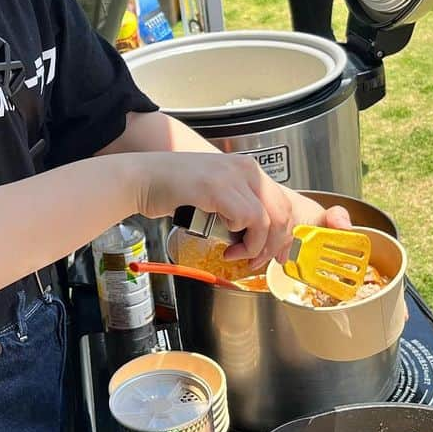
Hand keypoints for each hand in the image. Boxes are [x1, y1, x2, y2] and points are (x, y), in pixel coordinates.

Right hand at [133, 153, 349, 268]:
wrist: (142, 179)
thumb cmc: (173, 190)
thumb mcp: (215, 196)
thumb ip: (237, 209)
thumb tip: (256, 238)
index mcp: (247, 170)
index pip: (284, 202)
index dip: (290, 233)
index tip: (281, 255)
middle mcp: (246, 170)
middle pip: (283, 213)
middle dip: (276, 246)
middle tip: (257, 262)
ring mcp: (234, 177)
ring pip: (271, 219)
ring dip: (259, 247)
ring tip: (240, 257)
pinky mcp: (220, 189)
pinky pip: (251, 219)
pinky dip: (245, 240)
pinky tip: (227, 246)